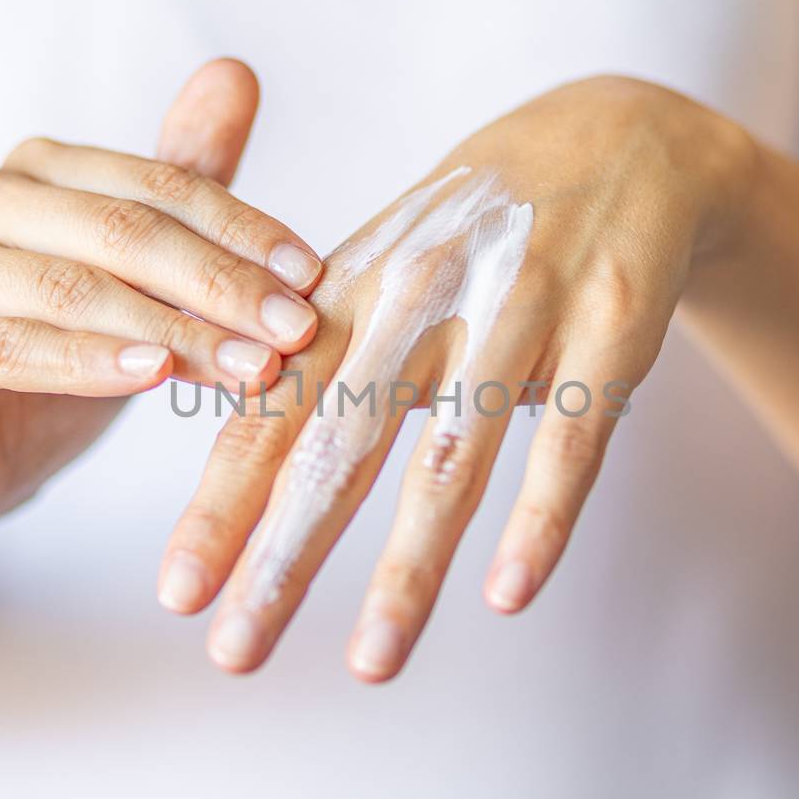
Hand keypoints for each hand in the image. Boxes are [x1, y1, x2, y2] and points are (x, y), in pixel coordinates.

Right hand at [0, 60, 324, 568]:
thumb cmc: (48, 375)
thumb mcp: (132, 286)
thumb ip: (177, 188)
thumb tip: (235, 72)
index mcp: (31, 173)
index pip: (156, 186)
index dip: (242, 230)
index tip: (313, 279)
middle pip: (116, 229)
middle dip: (218, 283)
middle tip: (294, 331)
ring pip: (63, 288)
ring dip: (168, 330)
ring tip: (247, 368)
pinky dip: (78, 362)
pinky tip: (148, 377)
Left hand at [158, 76, 753, 678]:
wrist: (621, 136)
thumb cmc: (476, 223)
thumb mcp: (385, 267)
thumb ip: (318, 354)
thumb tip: (238, 458)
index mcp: (356, 289)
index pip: (272, 409)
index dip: (222, 502)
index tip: (177, 593)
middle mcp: (422, 299)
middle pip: (341, 448)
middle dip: (284, 556)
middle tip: (235, 651)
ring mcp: (519, 313)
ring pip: (452, 459)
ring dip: (408, 570)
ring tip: (371, 663)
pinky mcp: (608, 331)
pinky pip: (571, 441)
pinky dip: (540, 520)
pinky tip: (509, 594)